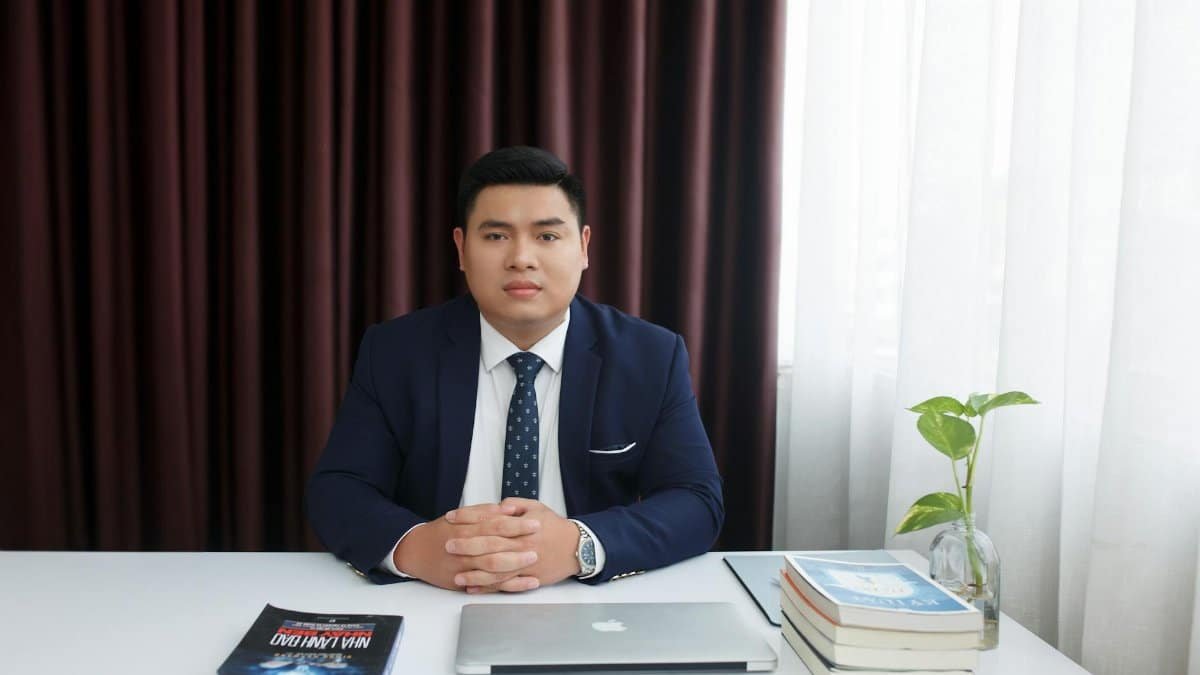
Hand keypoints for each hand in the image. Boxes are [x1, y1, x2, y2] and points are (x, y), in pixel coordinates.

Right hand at [393, 503, 541, 592]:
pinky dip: (511, 585)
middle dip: (519, 545)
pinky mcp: (465, 582)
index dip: (516, 525)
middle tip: (539, 542)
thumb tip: (508, 509)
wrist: (415, 552)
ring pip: (493, 568)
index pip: (495, 525)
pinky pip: (491, 585)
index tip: (535, 522)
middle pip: (496, 547)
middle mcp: (464, 549)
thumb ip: (484, 512)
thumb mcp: (460, 516)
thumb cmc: (441, 531)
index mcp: (465, 528)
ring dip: (516, 565)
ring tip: (535, 561)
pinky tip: (527, 582)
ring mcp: (464, 568)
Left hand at [454, 497, 580, 589]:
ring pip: (496, 571)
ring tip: (456, 576)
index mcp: (521, 527)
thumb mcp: (538, 508)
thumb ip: (516, 505)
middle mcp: (521, 546)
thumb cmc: (555, 527)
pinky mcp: (528, 579)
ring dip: (474, 574)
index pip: (489, 520)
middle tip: (447, 546)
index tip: (451, 517)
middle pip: (490, 547)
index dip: (468, 518)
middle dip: (467, 546)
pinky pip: (506, 585)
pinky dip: (489, 588)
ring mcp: (524, 565)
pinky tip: (474, 588)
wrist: (577, 547)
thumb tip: (498, 506)